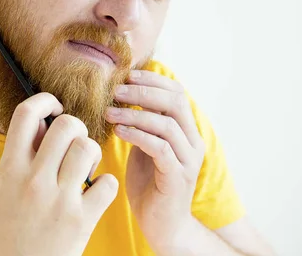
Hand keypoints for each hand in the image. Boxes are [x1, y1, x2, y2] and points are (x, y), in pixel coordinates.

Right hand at [0, 93, 118, 255]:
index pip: (26, 114)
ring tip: (86, 165)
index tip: (54, 107)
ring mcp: (59, 201)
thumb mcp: (1, 187)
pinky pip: (107, 184)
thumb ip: (19, 155)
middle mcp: (34, 181)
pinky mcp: (81, 221)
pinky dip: (106, 184)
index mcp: (10, 169)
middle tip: (73, 140)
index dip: (44, 101)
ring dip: (91, 151)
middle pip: (67, 125)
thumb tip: (43, 123)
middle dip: (75, 126)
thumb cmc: (5, 227)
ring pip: (88, 148)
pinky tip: (96, 191)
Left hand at [105, 70, 205, 252]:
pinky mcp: (177, 177)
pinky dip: (138, 135)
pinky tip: (119, 130)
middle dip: (143, 92)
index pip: (178, 93)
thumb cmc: (149, 183)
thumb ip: (143, 123)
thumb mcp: (145, 145)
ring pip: (167, 124)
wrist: (162, 224)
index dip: (153, 80)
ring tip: (109, 111)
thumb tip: (123, 94)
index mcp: (187, 131)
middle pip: (175, 102)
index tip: (127, 76)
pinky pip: (160, 148)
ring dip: (135, 113)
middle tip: (115, 90)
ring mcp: (187, 160)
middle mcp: (192, 142)